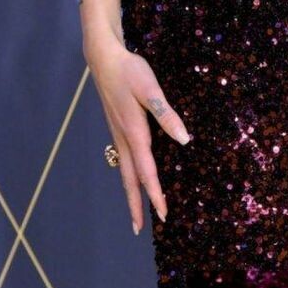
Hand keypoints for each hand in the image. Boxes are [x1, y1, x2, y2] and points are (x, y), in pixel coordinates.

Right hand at [84, 26, 190, 233]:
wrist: (103, 59)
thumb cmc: (129, 70)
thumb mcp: (150, 88)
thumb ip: (166, 114)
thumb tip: (184, 140)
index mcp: (134, 132)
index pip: (146, 171)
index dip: (154, 194)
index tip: (162, 214)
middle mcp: (124, 138)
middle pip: (130, 179)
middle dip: (135, 205)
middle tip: (138, 229)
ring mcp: (118, 135)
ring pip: (125, 171)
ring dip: (131, 193)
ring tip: (136, 213)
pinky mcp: (117, 130)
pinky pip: (124, 160)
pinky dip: (129, 177)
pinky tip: (134, 180)